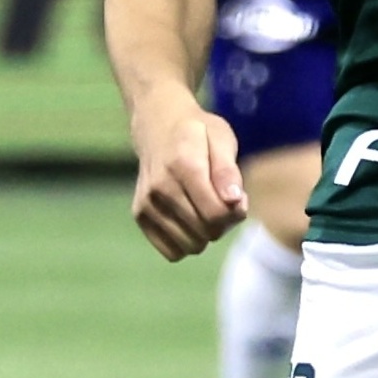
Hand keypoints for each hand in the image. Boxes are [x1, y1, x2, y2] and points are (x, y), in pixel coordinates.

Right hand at [130, 94, 248, 259]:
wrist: (157, 126)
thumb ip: (227, 170)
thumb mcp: (221, 138)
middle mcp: (160, 187)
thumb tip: (233, 201)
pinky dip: (186, 242)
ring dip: (206, 234)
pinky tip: (189, 220)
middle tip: (222, 200)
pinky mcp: (140, 216)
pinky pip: (172, 251)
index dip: (235, 213)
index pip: (216, 214)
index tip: (238, 197)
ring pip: (191, 246)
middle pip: (206, 232)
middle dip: (223, 222)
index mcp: (183, 165)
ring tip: (205, 209)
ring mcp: (147, 204)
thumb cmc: (197, 133)